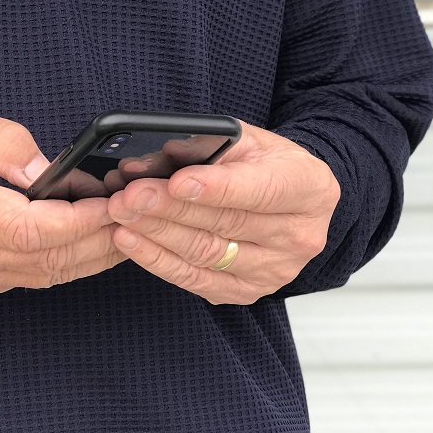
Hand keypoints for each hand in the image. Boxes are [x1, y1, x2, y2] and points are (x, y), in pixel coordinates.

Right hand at [0, 109, 124, 296]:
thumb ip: (6, 143)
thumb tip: (52, 170)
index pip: (29, 228)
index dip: (79, 220)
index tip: (114, 202)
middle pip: (46, 258)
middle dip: (100, 238)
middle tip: (138, 214)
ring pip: (46, 275)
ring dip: (92, 255)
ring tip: (128, 228)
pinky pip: (34, 279)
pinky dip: (68, 261)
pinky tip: (93, 242)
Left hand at [107, 122, 340, 304]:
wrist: (287, 200)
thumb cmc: (264, 165)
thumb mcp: (248, 141)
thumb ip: (209, 145)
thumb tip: (155, 155)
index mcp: (310, 188)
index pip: (261, 190)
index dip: (216, 188)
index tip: (176, 182)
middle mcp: (301, 235)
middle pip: (226, 224)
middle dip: (170, 208)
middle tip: (129, 195)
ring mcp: (275, 270)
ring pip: (206, 254)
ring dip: (156, 234)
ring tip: (121, 214)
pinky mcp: (247, 292)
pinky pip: (194, 279)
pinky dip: (157, 260)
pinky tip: (130, 240)